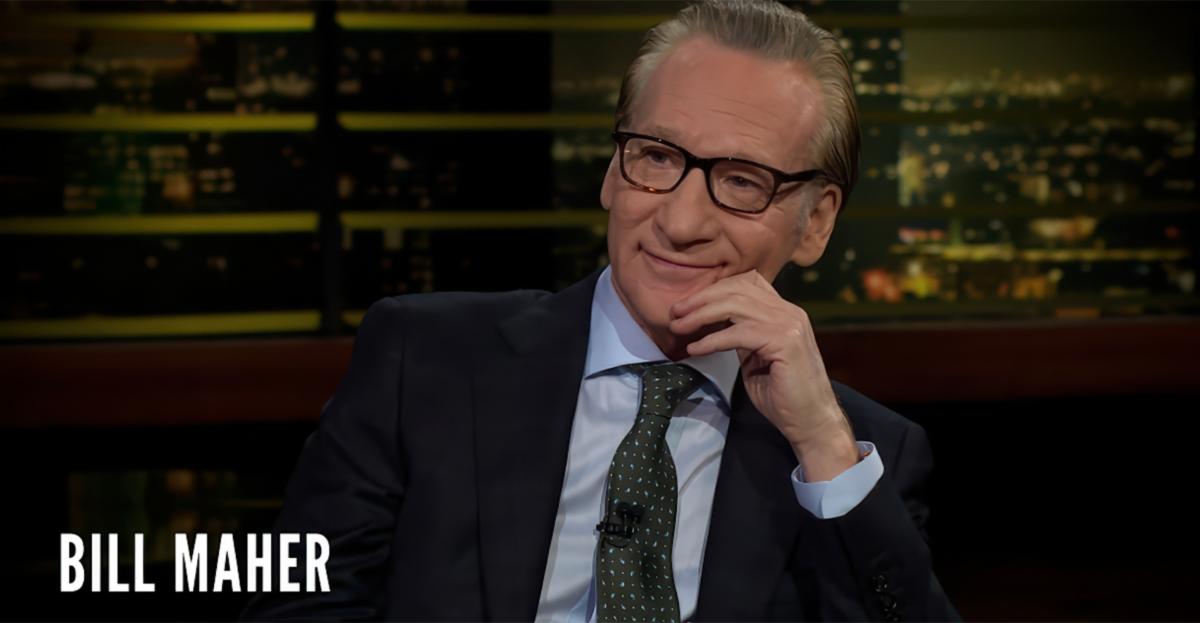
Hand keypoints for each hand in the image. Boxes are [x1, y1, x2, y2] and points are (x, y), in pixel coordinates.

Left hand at [669, 270, 859, 479]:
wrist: (811, 421)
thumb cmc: (783, 395)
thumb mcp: (756, 356)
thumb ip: (742, 335)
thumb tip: (714, 323)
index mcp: (784, 312)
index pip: (748, 282)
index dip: (715, 287)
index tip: (689, 303)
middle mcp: (789, 312)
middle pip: (738, 288)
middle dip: (701, 298)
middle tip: (675, 311)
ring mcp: (790, 324)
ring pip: (735, 305)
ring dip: (701, 315)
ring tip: (679, 326)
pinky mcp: (784, 342)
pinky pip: (738, 333)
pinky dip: (712, 340)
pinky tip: (695, 348)